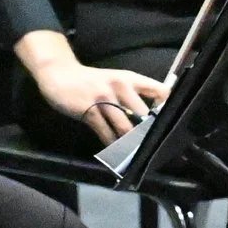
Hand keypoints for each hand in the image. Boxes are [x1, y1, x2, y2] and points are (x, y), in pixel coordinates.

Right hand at [31, 54, 168, 143]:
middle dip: (146, 131)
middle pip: (143, 114)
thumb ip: (131, 94)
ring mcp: (104, 99)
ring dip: (128, 141)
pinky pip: (104, 132)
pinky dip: (110, 143)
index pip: (160, 91)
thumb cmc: (92, 81)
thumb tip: (148, 115)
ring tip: (132, 152)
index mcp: (131, 78)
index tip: (164, 121)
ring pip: (124, 126)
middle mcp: (121, 87)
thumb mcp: (116, 80)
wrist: (61, 74)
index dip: (165, 108)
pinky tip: (113, 149)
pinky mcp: (88, 111)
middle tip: (148, 145)